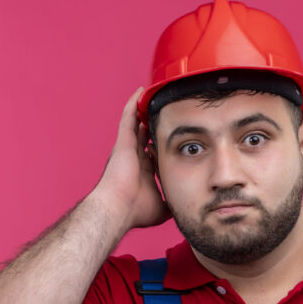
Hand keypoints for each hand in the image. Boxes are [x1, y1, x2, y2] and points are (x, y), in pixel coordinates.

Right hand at [93, 88, 170, 230]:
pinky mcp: (123, 142)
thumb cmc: (134, 212)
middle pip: (144, 135)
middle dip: (152, 126)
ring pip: (136, 123)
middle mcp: (133, 157)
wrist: (118, 209)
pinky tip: (140, 91)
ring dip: (143, 111)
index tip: (170, 139)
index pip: (152, 153)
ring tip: (153, 95)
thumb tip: (185, 209)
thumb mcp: (161, 208)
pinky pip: (128, 117)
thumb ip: (172, 204)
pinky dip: (133, 104)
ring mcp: (127, 148)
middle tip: (164, 113)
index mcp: (141, 171)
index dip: (159, 146)